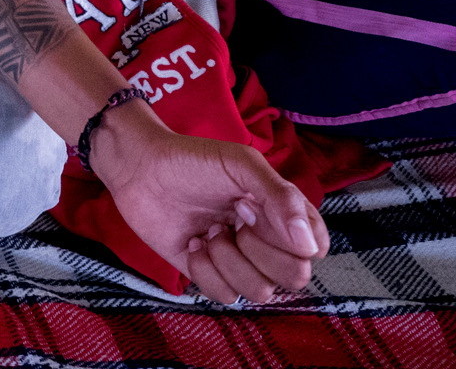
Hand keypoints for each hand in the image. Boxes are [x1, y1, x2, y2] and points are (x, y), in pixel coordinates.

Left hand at [93, 105, 328, 304]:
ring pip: (258, 292)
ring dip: (228, 259)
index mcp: (283, 215)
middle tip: (231, 218)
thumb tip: (310, 248)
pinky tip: (192, 243)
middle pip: (293, 277)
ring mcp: (237, 261)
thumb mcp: (242, 165)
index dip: (291, 237)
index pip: (315, 248)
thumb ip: (281, 199)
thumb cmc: (193, 160)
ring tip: (208, 230)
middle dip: (259, 249)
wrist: (140, 168)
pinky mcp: (207, 274)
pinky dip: (204, 270)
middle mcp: (266, 243)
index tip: (255, 206)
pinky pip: (224, 295)